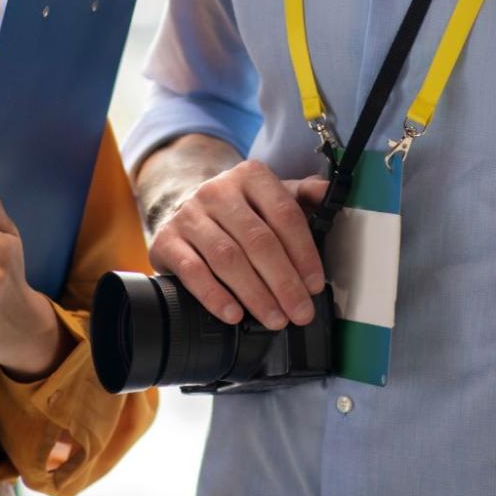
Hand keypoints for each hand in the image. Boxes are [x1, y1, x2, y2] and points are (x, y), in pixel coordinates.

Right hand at [147, 158, 328, 329]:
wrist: (184, 208)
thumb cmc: (238, 210)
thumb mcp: (270, 196)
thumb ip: (301, 195)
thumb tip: (328, 192)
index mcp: (251, 176)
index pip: (284, 214)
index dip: (303, 252)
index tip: (315, 284)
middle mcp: (217, 191)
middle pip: (257, 240)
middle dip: (283, 282)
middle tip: (300, 312)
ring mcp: (189, 215)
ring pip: (227, 258)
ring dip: (255, 294)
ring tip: (274, 319)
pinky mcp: (167, 240)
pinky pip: (192, 271)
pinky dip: (215, 296)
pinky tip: (233, 314)